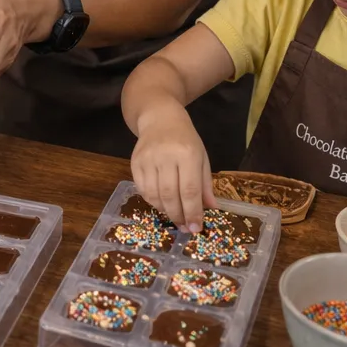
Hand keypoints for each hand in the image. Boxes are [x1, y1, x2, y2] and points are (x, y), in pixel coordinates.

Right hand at [130, 104, 214, 230]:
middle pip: (170, 195)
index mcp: (187, 154)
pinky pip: (142, 189)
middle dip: (178, 216)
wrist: (160, 118)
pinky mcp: (134, 162)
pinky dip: (152, 201)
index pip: (190, 190)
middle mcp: (165, 156)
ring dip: (165, 211)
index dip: (193, 212)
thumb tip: (211, 209)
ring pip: (154, 195)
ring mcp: (147, 159)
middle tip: (184, 227)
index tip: (196, 228)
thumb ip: (205, 184)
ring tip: (174, 216)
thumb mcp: (201, 157)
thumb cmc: (185, 139)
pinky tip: (161, 203)